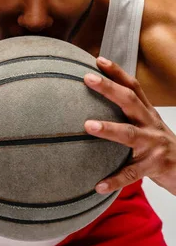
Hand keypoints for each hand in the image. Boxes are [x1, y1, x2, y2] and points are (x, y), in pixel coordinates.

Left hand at [83, 56, 175, 195]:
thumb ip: (125, 114)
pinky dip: (114, 180)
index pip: (132, 87)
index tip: (98, 59)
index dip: (117, 72)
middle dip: (109, 88)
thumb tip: (88, 103)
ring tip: (88, 125)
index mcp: (147, 113)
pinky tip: (98, 186)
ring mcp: (153, 145)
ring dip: (109, 129)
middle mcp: (150, 124)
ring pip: (130, 135)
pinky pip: (131, 174)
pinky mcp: (154, 167)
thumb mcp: (145, 125)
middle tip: (88, 78)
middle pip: (129, 101)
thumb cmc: (157, 145)